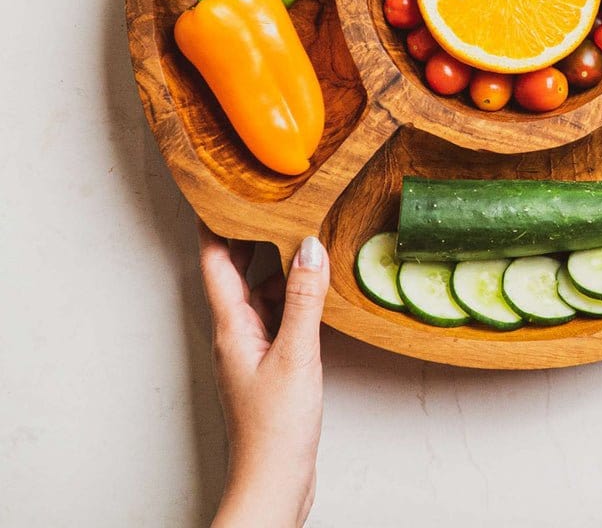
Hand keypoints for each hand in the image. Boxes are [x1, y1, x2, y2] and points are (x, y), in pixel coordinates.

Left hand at [198, 222, 328, 527]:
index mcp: (232, 325)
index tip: (219, 190)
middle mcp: (238, 332)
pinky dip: (295, 294)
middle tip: (272, 201)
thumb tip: (309, 247)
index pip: (216, 261)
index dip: (214, 224)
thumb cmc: (275, 429)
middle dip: (251, 235)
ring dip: (278, 264)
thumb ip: (304, 298)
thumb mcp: (297, 355)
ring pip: (262, 292)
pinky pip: (280, 315)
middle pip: (238, 271)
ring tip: (302, 234)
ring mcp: (254, 348)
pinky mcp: (272, 363)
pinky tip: (316, 288)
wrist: (274, 482)